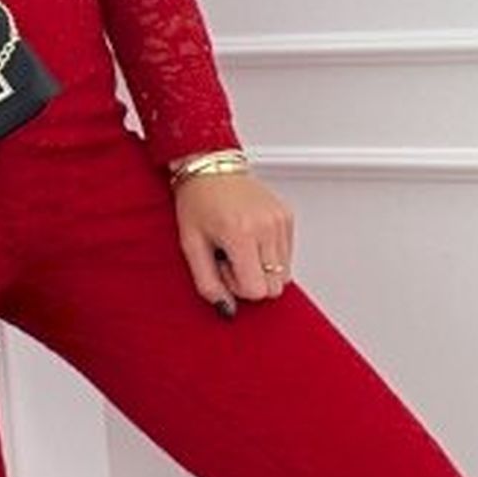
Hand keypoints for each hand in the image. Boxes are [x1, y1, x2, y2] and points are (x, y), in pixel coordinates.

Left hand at [172, 168, 294, 313]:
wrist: (210, 166)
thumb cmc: (197, 202)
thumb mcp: (190, 245)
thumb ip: (207, 283)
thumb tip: (228, 309)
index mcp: (240, 233)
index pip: (256, 290)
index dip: (236, 286)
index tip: (222, 265)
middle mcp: (266, 226)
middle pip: (274, 288)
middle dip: (251, 281)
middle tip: (230, 257)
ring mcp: (280, 220)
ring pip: (284, 275)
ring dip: (261, 269)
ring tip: (239, 246)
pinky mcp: (287, 217)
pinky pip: (287, 256)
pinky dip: (270, 255)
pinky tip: (250, 238)